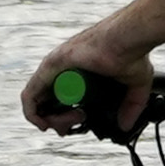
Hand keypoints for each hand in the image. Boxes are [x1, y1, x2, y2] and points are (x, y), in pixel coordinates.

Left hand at [21, 25, 155, 135]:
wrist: (128, 39)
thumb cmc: (131, 52)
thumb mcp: (134, 85)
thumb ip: (131, 106)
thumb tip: (125, 126)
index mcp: (79, 75)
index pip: (63, 101)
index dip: (67, 118)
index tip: (80, 123)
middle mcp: (64, 71)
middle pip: (49, 105)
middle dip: (60, 121)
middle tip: (77, 123)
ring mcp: (54, 68)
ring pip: (40, 103)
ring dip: (52, 119)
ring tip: (74, 119)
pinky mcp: (49, 66)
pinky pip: (30, 95)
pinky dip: (32, 113)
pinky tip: (42, 124)